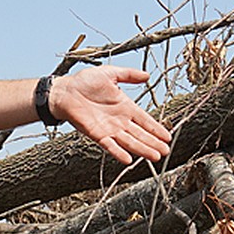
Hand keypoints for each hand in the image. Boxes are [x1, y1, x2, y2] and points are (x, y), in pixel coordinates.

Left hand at [49, 66, 171, 164]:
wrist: (65, 91)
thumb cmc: (85, 82)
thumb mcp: (110, 74)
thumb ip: (128, 75)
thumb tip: (146, 75)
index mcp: (125, 106)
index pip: (145, 120)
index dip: (156, 128)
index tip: (168, 137)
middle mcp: (119, 120)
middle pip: (140, 134)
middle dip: (153, 143)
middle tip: (166, 152)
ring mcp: (109, 129)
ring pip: (129, 142)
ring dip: (142, 149)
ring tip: (155, 157)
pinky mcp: (96, 134)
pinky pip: (109, 145)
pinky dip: (118, 152)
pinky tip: (129, 159)